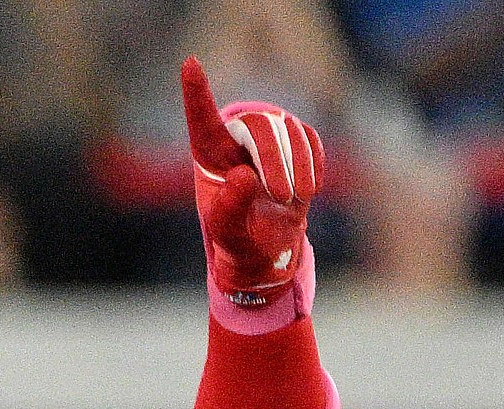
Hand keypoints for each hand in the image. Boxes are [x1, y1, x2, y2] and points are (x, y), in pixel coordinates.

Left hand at [179, 56, 323, 300]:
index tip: (190, 64)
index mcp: (210, 156)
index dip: (197, 92)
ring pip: (288, 128)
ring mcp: (268, 137)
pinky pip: (310, 138)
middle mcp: (236, 138)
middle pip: (258, 125)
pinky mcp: (296, 143)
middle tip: (281, 196)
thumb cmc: (238, 238)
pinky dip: (313, 163)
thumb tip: (244, 175)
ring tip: (296, 199)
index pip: (202, 119)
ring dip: (297, 166)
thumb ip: (231, 208)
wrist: (267, 248)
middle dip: (273, 159)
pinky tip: (309, 189)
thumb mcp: (228, 233)